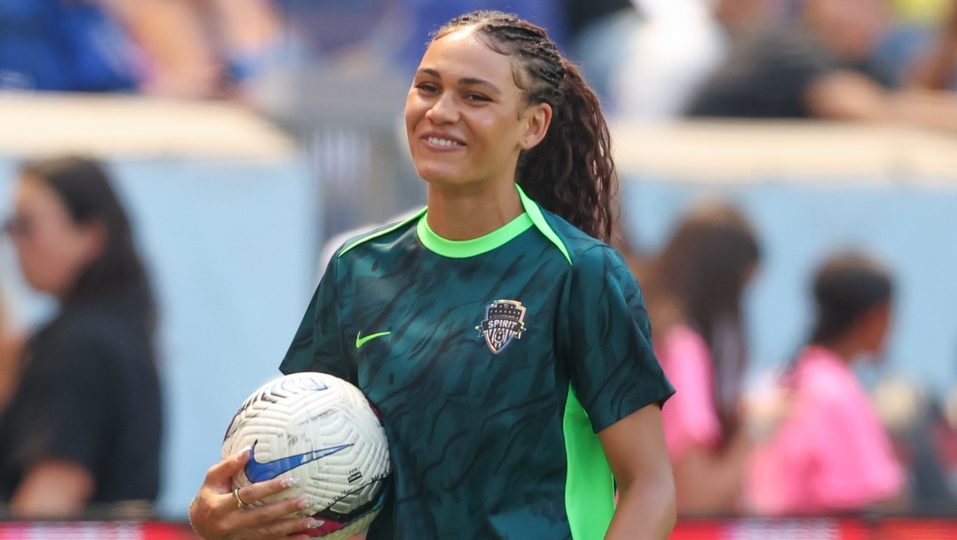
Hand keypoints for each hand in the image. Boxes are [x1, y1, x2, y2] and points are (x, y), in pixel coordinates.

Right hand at [188, 448, 321, 539]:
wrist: (200, 526)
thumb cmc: (208, 496)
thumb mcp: (212, 479)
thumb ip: (229, 465)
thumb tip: (249, 450)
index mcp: (220, 506)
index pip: (249, 495)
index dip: (270, 488)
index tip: (292, 479)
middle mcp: (230, 524)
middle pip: (262, 517)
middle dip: (286, 509)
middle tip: (307, 500)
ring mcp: (240, 536)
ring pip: (269, 533)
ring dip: (292, 528)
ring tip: (313, 521)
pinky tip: (305, 537)